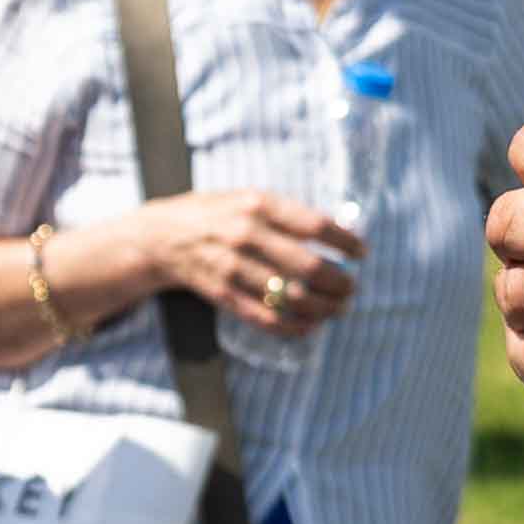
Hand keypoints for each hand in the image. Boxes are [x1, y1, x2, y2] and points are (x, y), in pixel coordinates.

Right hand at [135, 183, 363, 335]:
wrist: (161, 237)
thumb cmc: (214, 214)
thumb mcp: (248, 197)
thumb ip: (286, 214)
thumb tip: (335, 234)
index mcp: (258, 204)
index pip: (316, 225)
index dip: (345, 242)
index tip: (362, 252)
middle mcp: (247, 235)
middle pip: (308, 266)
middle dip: (339, 282)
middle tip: (352, 288)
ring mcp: (233, 267)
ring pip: (291, 297)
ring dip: (323, 308)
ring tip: (338, 308)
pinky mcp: (223, 294)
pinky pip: (265, 317)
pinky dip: (293, 326)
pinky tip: (309, 326)